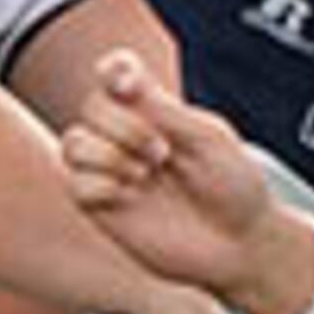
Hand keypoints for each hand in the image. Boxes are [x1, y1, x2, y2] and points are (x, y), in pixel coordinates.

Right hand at [61, 50, 313, 313]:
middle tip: (164, 154)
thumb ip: (163, 109)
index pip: (116, 73)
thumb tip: (121, 83)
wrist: (240, 243)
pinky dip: (101, 185)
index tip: (128, 85)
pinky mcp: (102, 208)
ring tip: (146, 175)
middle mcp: (128, 136)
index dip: (113, 70)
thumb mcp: (208, 138)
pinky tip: (131, 197)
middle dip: (126, 126)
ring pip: (73, 142)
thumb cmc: (233, 186)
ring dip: (109, 154)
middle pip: (92, 106)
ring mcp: (112, 171)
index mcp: (156, 110)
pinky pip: (75, 184)